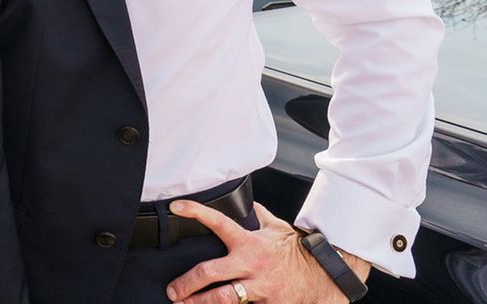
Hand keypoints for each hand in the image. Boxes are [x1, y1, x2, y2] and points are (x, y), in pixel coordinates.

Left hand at [166, 202, 370, 302]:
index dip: (196, 212)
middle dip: (187, 283)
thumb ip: (258, 216)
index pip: (218, 222)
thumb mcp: (276, 228)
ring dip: (200, 303)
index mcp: (249, 242)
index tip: (177, 207)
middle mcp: (250, 264)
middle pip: (210, 273)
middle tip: (172, 290)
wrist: (325, 272)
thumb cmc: (297, 250)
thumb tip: (248, 203)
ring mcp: (259, 287)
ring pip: (223, 298)